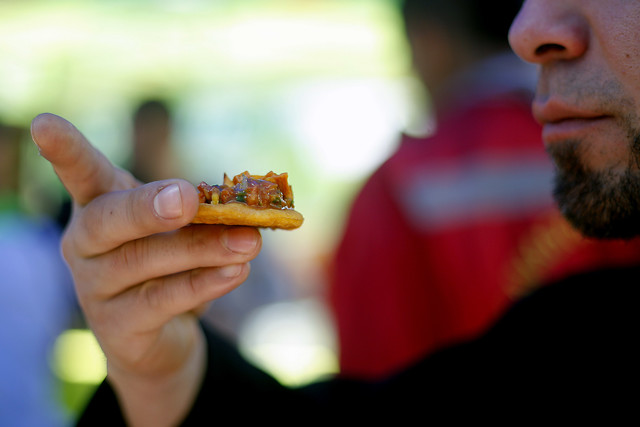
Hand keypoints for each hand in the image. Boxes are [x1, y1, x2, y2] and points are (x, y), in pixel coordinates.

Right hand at [31, 113, 261, 425]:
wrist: (163, 333)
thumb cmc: (169, 265)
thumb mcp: (182, 231)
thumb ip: (202, 215)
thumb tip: (244, 209)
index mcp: (100, 206)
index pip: (81, 172)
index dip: (64, 150)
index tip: (43, 124)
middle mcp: (85, 244)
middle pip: (109, 219)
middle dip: (148, 206)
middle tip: (188, 197)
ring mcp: (95, 287)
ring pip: (143, 260)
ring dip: (201, 248)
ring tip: (249, 242)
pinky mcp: (117, 326)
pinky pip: (161, 300)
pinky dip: (203, 284)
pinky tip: (237, 271)